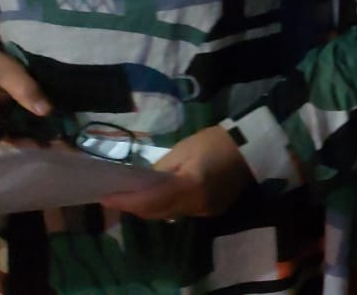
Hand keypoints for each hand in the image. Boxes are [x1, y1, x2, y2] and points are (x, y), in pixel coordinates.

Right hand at [0, 34, 50, 148]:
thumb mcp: (7, 72)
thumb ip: (25, 90)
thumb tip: (46, 111)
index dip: (15, 152)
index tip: (40, 149)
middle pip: (6, 148)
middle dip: (32, 149)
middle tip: (60, 147)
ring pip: (13, 141)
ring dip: (35, 142)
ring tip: (62, 144)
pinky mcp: (2, 119)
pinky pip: (17, 130)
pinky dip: (33, 132)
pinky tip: (53, 133)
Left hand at [100, 126, 253, 221]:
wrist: (251, 147)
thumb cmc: (215, 141)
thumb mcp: (182, 149)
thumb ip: (160, 171)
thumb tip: (142, 184)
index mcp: (189, 187)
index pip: (149, 201)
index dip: (125, 201)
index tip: (104, 197)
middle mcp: (195, 205)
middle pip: (156, 212)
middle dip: (133, 206)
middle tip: (114, 195)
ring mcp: (204, 211)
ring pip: (168, 214)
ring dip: (149, 206)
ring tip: (132, 195)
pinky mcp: (211, 211)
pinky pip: (181, 212)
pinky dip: (166, 205)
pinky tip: (159, 195)